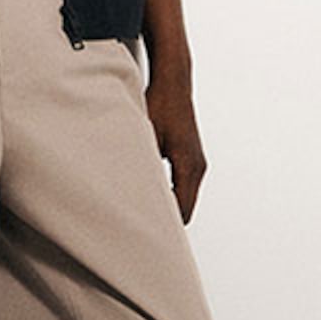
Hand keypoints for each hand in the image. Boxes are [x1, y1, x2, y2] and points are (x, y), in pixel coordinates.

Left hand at [144, 63, 206, 222]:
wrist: (174, 81)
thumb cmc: (159, 104)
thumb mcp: (144, 136)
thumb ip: (139, 165)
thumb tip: (123, 191)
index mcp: (189, 165)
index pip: (181, 211)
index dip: (165, 229)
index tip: (145, 238)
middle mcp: (197, 167)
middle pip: (185, 209)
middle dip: (165, 223)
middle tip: (139, 234)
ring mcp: (196, 163)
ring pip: (184, 199)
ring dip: (167, 207)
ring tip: (142, 216)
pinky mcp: (191, 158)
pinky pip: (183, 186)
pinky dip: (169, 195)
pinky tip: (149, 195)